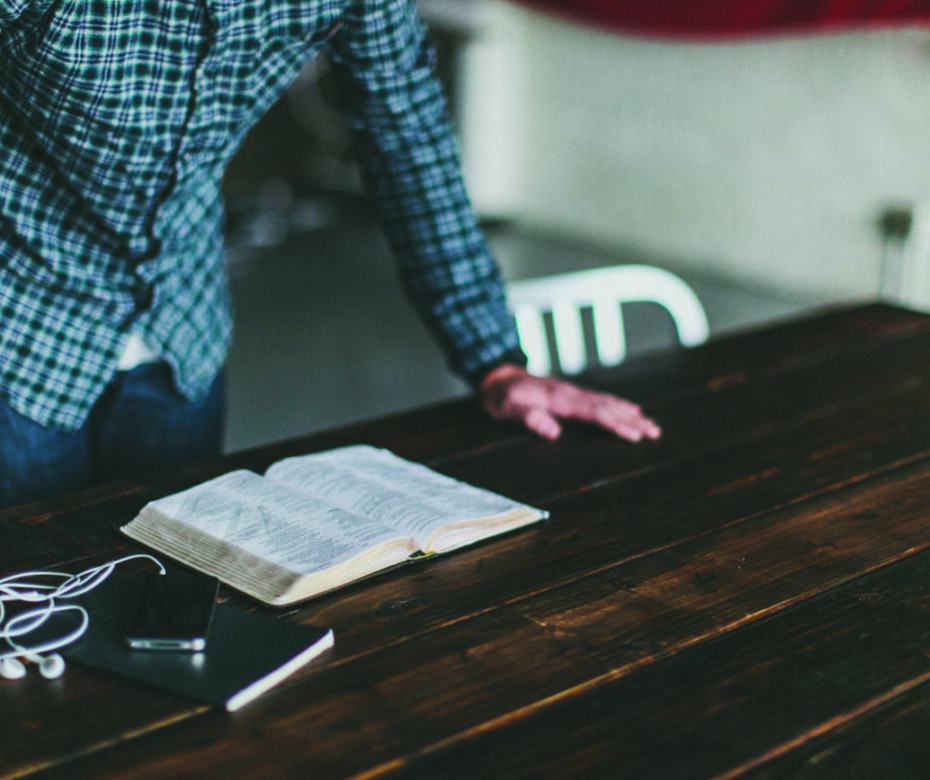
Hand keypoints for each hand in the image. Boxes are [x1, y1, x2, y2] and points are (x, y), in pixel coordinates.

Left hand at [479, 364, 661, 441]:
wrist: (496, 376)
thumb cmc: (500, 397)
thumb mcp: (508, 409)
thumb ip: (529, 418)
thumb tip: (553, 432)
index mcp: (559, 399)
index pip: (594, 412)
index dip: (616, 424)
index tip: (635, 434)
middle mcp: (570, 393)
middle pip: (607, 407)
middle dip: (632, 419)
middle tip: (656, 432)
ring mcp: (572, 391)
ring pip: (607, 402)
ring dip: (630, 413)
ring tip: (651, 424)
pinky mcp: (571, 393)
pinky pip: (600, 399)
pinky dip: (618, 404)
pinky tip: (630, 409)